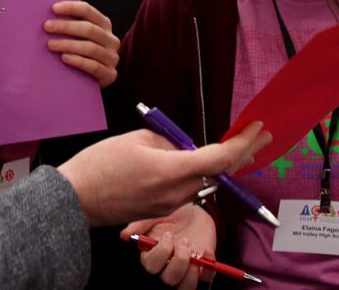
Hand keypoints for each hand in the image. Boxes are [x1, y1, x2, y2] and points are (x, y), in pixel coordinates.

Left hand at [44, 0, 120, 87]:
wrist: (91, 79)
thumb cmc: (79, 52)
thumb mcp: (79, 36)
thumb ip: (69, 24)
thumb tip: (47, 13)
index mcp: (104, 24)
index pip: (88, 11)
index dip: (71, 8)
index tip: (53, 8)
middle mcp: (111, 39)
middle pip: (89, 29)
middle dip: (66, 26)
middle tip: (47, 27)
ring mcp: (112, 57)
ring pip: (91, 48)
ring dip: (69, 44)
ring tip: (51, 44)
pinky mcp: (110, 74)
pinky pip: (94, 66)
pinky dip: (79, 61)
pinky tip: (64, 58)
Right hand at [57, 121, 269, 226]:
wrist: (77, 199)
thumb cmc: (100, 165)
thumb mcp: (138, 139)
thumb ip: (169, 143)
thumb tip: (184, 148)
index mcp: (172, 171)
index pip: (220, 158)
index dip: (242, 142)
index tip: (257, 128)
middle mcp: (177, 193)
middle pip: (220, 173)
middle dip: (244, 153)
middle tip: (261, 136)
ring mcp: (170, 205)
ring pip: (204, 181)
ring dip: (217, 163)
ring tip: (229, 145)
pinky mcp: (162, 210)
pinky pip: (187, 188)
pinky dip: (196, 173)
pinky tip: (193, 160)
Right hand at [121, 203, 217, 288]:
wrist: (193, 210)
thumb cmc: (171, 213)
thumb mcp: (155, 214)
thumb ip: (140, 224)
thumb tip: (124, 235)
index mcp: (153, 255)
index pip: (152, 266)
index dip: (161, 254)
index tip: (168, 235)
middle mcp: (168, 266)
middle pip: (170, 279)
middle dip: (179, 262)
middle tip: (184, 242)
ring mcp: (186, 269)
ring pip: (186, 286)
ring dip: (191, 272)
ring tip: (194, 251)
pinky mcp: (202, 268)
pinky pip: (206, 278)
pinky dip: (209, 268)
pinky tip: (207, 251)